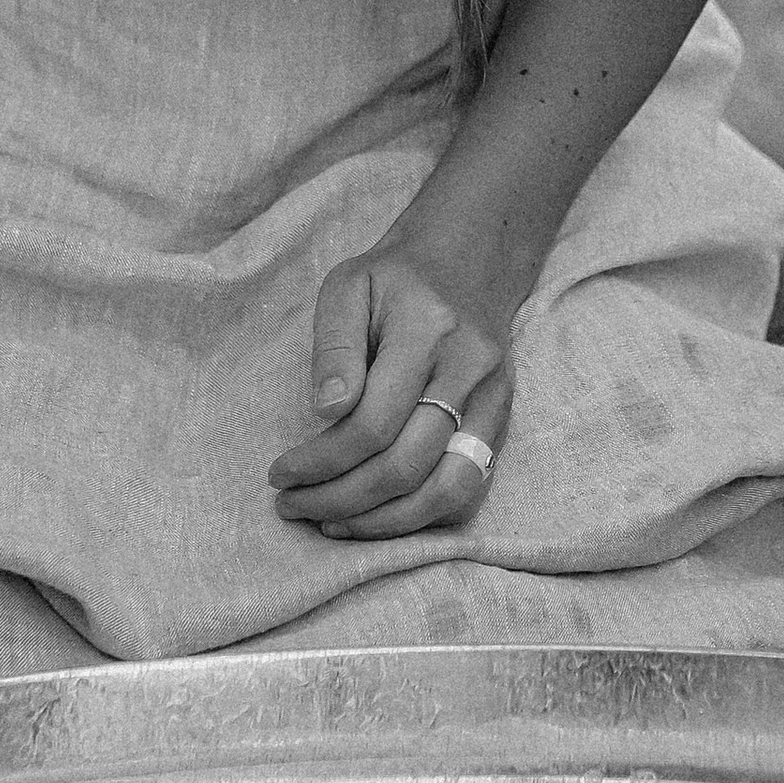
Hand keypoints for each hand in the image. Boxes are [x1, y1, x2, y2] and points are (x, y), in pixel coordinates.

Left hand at [266, 236, 515, 537]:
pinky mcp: (502, 420)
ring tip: (332, 521)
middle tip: (294, 504)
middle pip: (407, 465)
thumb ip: (334, 346)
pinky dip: (423, 517)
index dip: (321, 461)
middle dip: (341, 499)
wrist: (470, 260)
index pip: (373, 423)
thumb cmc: (395, 278)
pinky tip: (377, 517)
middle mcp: (469, 370)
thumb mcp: (348, 287)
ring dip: (382, 522)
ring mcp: (494, 400)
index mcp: (427, 330)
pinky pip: (470, 488)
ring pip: (447, 490)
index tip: (281, 473)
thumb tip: (327, 412)